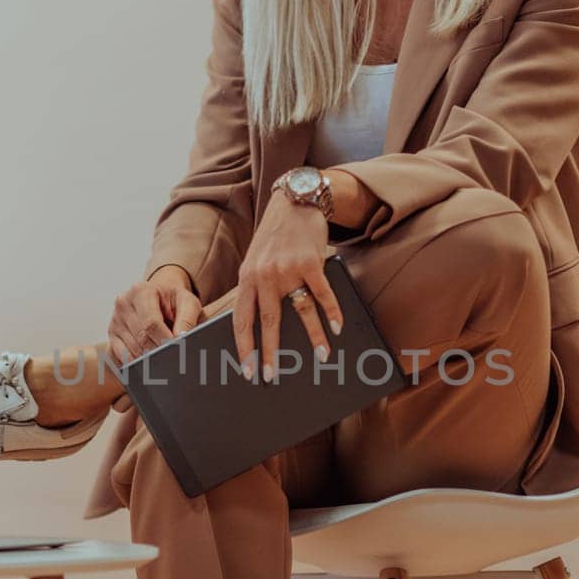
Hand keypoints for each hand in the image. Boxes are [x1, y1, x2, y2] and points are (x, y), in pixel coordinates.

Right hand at [107, 267, 202, 411]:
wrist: (161, 296)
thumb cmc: (174, 301)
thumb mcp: (188, 303)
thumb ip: (188, 318)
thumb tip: (180, 337)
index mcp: (141, 292)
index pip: (151, 324)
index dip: (166, 340)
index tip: (179, 350)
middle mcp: (123, 305)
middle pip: (141, 339)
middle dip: (159, 353)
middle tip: (175, 359)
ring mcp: (115, 321)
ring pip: (132, 351)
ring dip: (149, 360)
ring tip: (164, 357)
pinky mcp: (112, 336)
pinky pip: (123, 358)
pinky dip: (138, 364)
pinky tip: (150, 361)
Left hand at [232, 192, 343, 383]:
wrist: (294, 202)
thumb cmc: (274, 236)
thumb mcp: (254, 260)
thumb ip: (252, 287)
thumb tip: (248, 321)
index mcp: (247, 278)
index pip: (241, 320)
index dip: (244, 347)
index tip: (248, 369)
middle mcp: (265, 275)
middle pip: (268, 322)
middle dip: (270, 353)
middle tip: (272, 375)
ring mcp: (288, 269)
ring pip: (301, 311)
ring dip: (313, 336)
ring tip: (321, 357)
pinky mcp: (311, 263)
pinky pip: (323, 295)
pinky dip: (332, 313)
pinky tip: (337, 328)